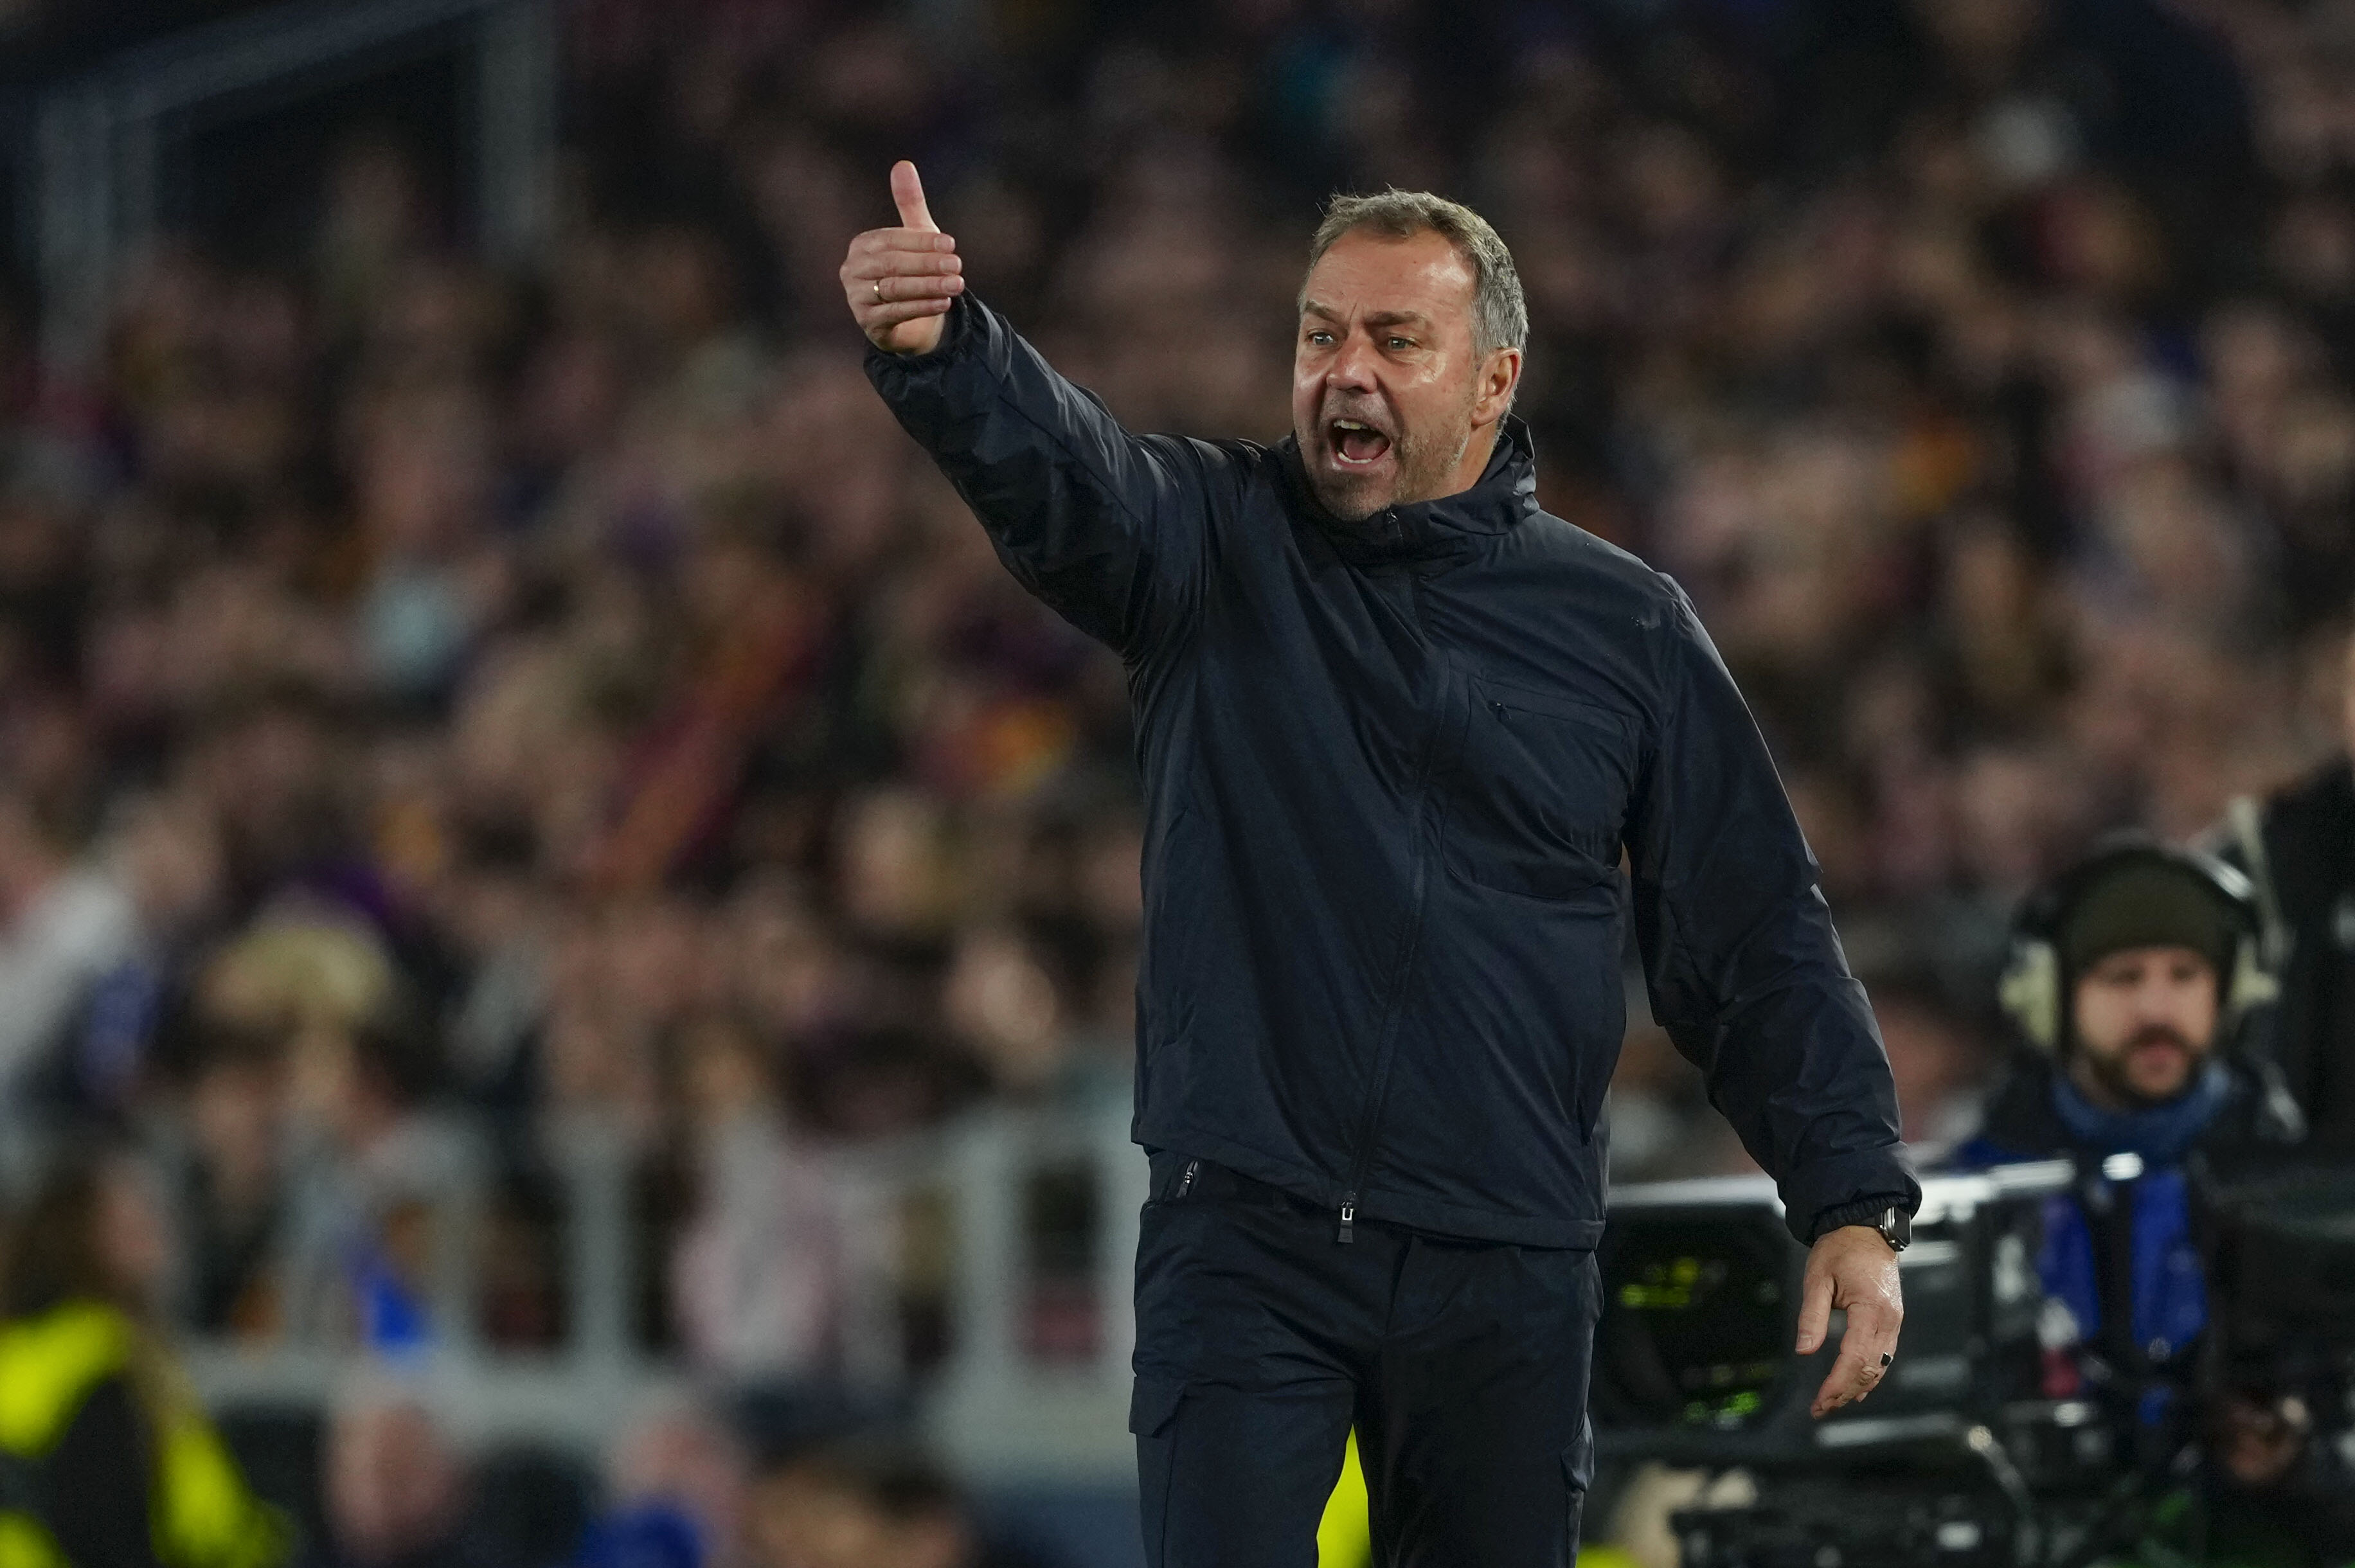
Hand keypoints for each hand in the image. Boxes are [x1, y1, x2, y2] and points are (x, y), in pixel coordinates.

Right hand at [841, 160, 963, 355]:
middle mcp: (852, 270)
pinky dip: (922, 307)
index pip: (891, 239)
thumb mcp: (914, 237)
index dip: (922, 241)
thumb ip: (909, 203)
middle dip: (927, 264)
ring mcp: (857, 298)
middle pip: (892, 264)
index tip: (952, 243)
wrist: (910, 319)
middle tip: (958, 266)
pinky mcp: (868, 323)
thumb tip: (903, 164)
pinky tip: (944, 303)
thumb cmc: (912, 270)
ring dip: (929, 286)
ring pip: (894, 289)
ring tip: (957, 284)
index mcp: (862, 245)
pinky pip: (896, 313)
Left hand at [1797, 1224, 1903, 1417]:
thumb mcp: (1817, 1278)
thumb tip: (1804, 1351)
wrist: (1866, 1229)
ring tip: (1833, 1403)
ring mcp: (1895, 1321)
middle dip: (1844, 1392)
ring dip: (1858, 1388)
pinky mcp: (1893, 1320)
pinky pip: (1884, 1355)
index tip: (1819, 1401)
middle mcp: (1889, 1320)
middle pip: (1870, 1369)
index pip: (1854, 1358)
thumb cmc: (1839, 1250)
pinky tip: (1857, 1387)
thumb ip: (1811, 1316)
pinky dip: (1871, 1374)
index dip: (1837, 1383)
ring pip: (1881, 1366)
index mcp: (1871, 1309)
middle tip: (1820, 1409)